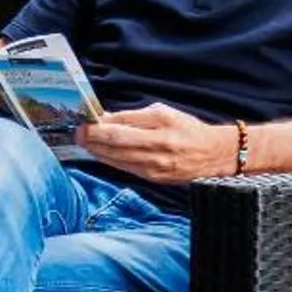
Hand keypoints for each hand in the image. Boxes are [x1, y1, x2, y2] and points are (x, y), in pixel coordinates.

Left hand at [77, 103, 236, 183]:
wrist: (213, 155)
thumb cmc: (187, 130)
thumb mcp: (163, 113)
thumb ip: (134, 116)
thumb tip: (107, 119)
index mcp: (161, 124)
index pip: (123, 123)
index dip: (100, 123)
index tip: (86, 120)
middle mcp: (157, 145)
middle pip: (116, 142)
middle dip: (93, 137)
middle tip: (78, 132)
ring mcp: (154, 164)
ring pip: (117, 158)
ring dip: (96, 150)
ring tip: (83, 142)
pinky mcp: (153, 178)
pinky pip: (124, 168)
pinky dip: (109, 160)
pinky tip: (99, 154)